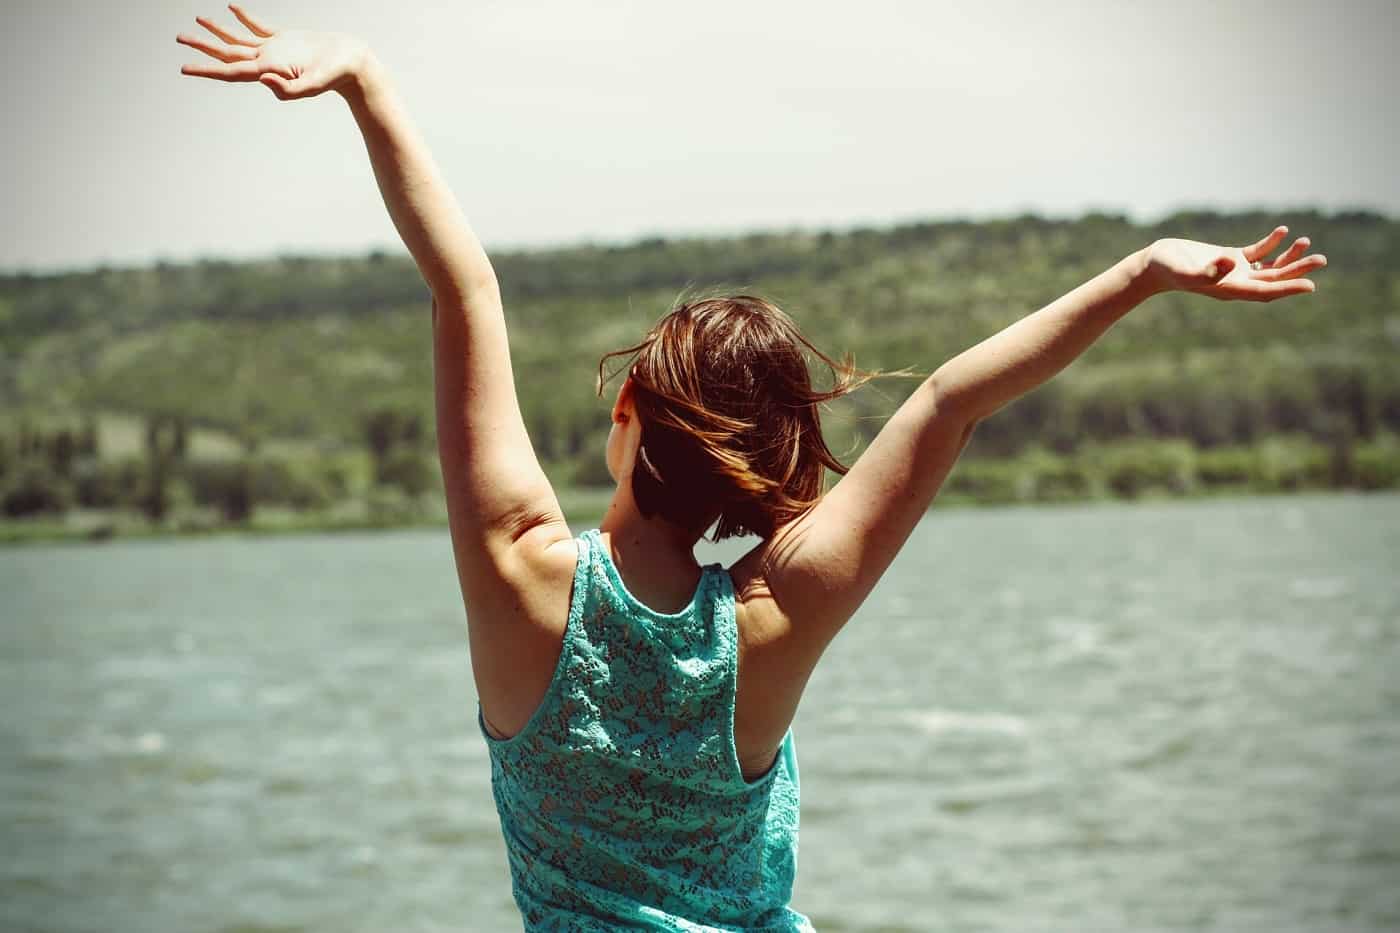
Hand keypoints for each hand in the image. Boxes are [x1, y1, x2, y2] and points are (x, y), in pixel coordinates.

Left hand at [177, 4, 369, 99]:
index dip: (206, 69)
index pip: (230, 71)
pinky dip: (244, 18)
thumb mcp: (314, 84)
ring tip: (198, 20)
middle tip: (180, 39)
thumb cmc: (336, 76)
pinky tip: (231, 8)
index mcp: (269, 72)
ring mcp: (274, 51)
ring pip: (238, 40)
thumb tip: (262, 80)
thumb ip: (289, 89)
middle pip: (227, 55)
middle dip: (203, 48)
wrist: (353, 65)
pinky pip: (258, 27)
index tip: (184, 67)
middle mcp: (266, 62)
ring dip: (217, 32)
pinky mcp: (285, 40)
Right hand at [1145, 226, 1325, 301]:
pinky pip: (1257, 253)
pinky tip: (1283, 231)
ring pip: (1269, 267)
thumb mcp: (1185, 270)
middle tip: (1320, 261)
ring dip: (1288, 257)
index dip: (1288, 288)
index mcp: (1230, 289)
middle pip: (1273, 280)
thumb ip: (1207, 271)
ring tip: (1306, 243)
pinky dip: (1271, 243)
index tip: (1310, 285)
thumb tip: (1230, 262)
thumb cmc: (1167, 270)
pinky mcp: (1229, 258)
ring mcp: (1234, 270)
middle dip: (1297, 271)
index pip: (1265, 291)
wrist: (1154, 265)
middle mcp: (1236, 282)